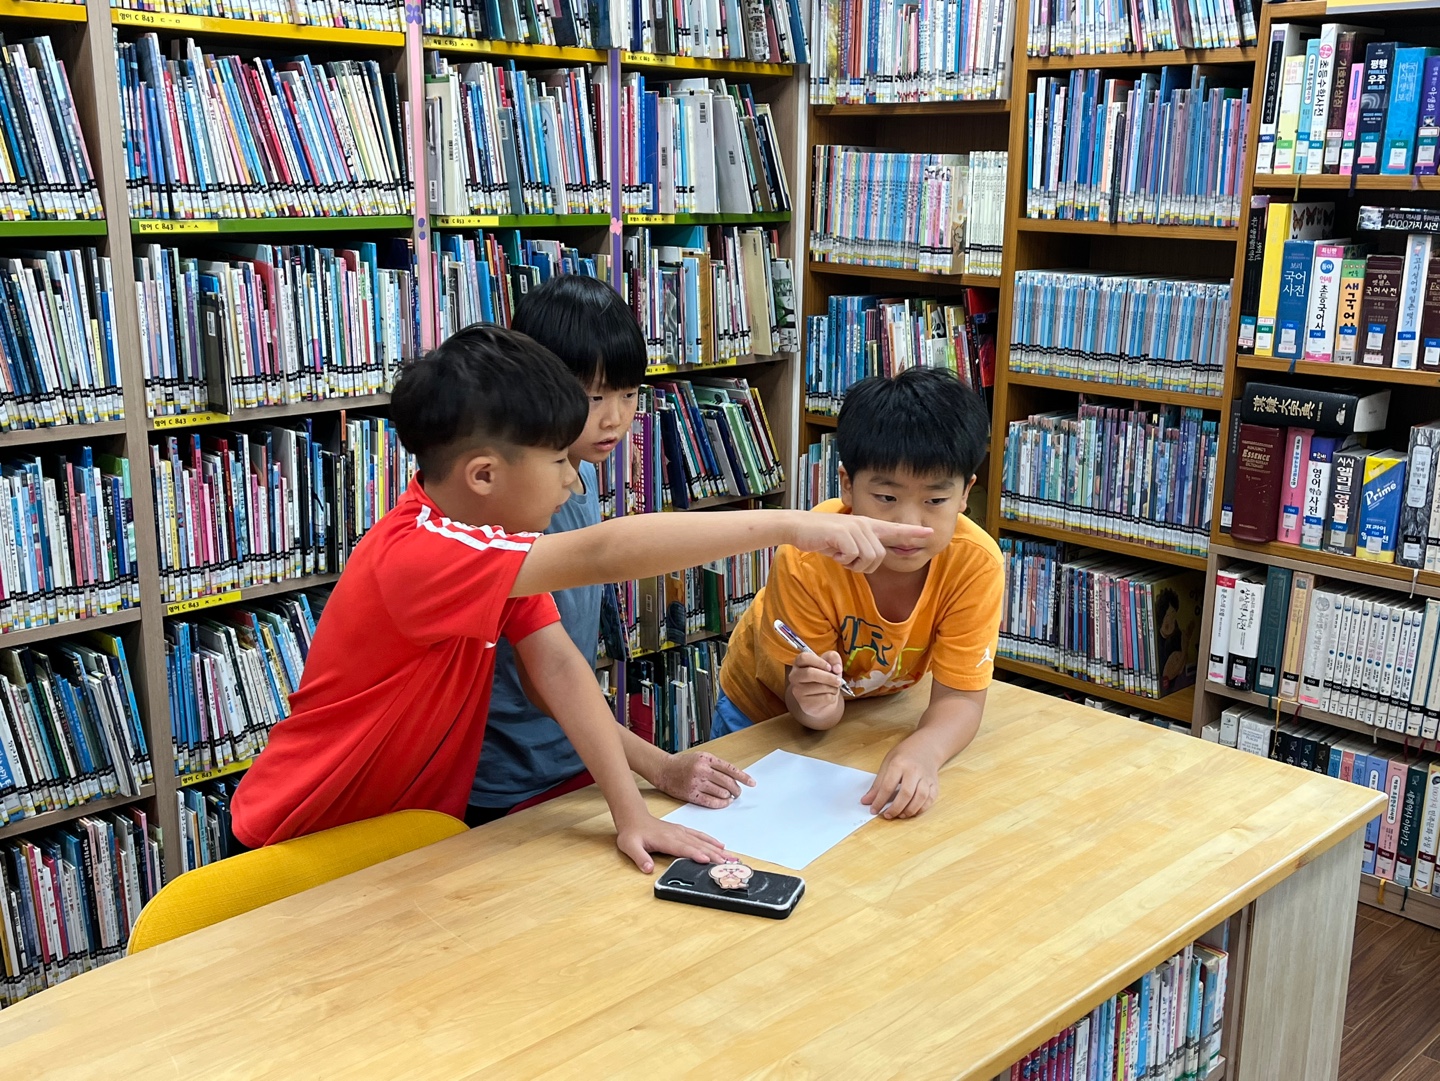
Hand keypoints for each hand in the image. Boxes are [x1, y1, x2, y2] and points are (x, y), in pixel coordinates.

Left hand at [615, 812, 729, 873]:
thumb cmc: (632, 833)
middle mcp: (677, 834)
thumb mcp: (629, 846)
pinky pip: (700, 835)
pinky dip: (712, 841)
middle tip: (729, 863)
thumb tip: (647, 869)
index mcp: (666, 839)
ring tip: (731, 856)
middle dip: (714, 854)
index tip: (707, 861)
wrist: (634, 818)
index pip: (683, 848)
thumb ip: (639, 857)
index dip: (696, 854)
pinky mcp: (683, 831)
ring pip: (702, 841)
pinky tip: (720, 846)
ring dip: (717, 849)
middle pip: (698, 845)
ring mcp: (681, 832)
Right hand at [656, 751, 755, 808]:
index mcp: (707, 759)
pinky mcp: (691, 794)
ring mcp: (697, 783)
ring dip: (728, 797)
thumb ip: (716, 765)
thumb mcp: (700, 757)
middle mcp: (703, 770)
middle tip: (738, 793)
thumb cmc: (683, 763)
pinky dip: (720, 804)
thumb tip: (733, 777)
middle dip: (736, 789)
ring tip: (729, 797)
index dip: (743, 777)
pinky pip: (711, 802)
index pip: (730, 769)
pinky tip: (724, 803)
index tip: (752, 783)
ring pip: (721, 793)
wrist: (663, 769)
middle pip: (727, 782)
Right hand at [787, 513, 930, 573]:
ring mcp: (855, 528)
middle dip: (863, 565)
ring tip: (838, 552)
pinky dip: (842, 560)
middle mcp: (864, 524)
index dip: (912, 532)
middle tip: (845, 558)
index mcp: (867, 525)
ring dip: (852, 563)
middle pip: (879, 556)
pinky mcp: (844, 534)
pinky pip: (853, 557)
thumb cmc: (821, 536)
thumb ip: (862, 547)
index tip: (930, 532)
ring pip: (868, 558)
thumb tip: (872, 559)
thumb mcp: (846, 542)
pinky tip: (831, 549)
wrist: (798, 527)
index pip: (895, 529)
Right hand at [788, 650, 845, 714]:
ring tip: (834, 688)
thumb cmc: (825, 678)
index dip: (819, 661)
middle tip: (839, 681)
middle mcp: (794, 676)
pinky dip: (832, 697)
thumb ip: (834, 658)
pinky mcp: (804, 703)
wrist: (822, 700)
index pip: (804, 658)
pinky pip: (823, 698)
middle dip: (828, 677)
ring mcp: (797, 690)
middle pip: (810, 673)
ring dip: (832, 688)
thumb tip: (837, 667)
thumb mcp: (830, 664)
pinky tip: (830, 696)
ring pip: (819, 687)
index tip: (829, 667)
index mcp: (799, 663)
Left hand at [861, 740, 940, 818]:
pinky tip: (912, 811)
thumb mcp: (887, 763)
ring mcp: (926, 777)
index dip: (879, 801)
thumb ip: (878, 784)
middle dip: (895, 808)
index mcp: (899, 764)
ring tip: (900, 815)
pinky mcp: (934, 784)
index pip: (888, 786)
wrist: (926, 747)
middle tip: (887, 815)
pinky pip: (930, 799)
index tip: (873, 810)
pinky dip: (921, 809)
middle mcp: (914, 770)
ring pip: (920, 798)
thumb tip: (867, 801)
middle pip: (906, 793)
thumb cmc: (904, 755)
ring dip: (909, 810)